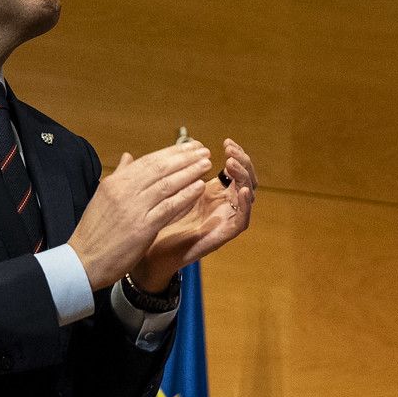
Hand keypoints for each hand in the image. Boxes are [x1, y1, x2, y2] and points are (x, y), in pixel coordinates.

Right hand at [68, 141, 212, 291]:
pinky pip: (169, 208)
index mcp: (115, 182)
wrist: (83, 261)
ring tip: (206, 165)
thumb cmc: (95, 232)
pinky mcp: (142, 228)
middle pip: (160, 168)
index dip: (172, 152)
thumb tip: (129, 156)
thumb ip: (120, 175)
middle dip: (185, 158)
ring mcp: (133, 209)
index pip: (148, 161)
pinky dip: (185, 196)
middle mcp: (124, 191)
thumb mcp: (103, 197)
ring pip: (167, 184)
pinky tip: (199, 188)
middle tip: (204, 151)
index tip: (190, 146)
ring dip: (190, 173)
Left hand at [131, 139, 257, 288]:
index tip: (226, 142)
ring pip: (247, 196)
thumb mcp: (163, 192)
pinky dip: (245, 205)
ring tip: (232, 164)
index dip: (236, 155)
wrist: (150, 254)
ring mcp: (224, 219)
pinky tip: (241, 191)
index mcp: (212, 192)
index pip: (235, 170)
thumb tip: (159, 149)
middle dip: (242, 162)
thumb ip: (167, 172)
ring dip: (244, 178)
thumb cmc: (157, 223)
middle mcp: (223, 204)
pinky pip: (242, 220)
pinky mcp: (223, 234)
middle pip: (246, 179)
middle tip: (230, 150)